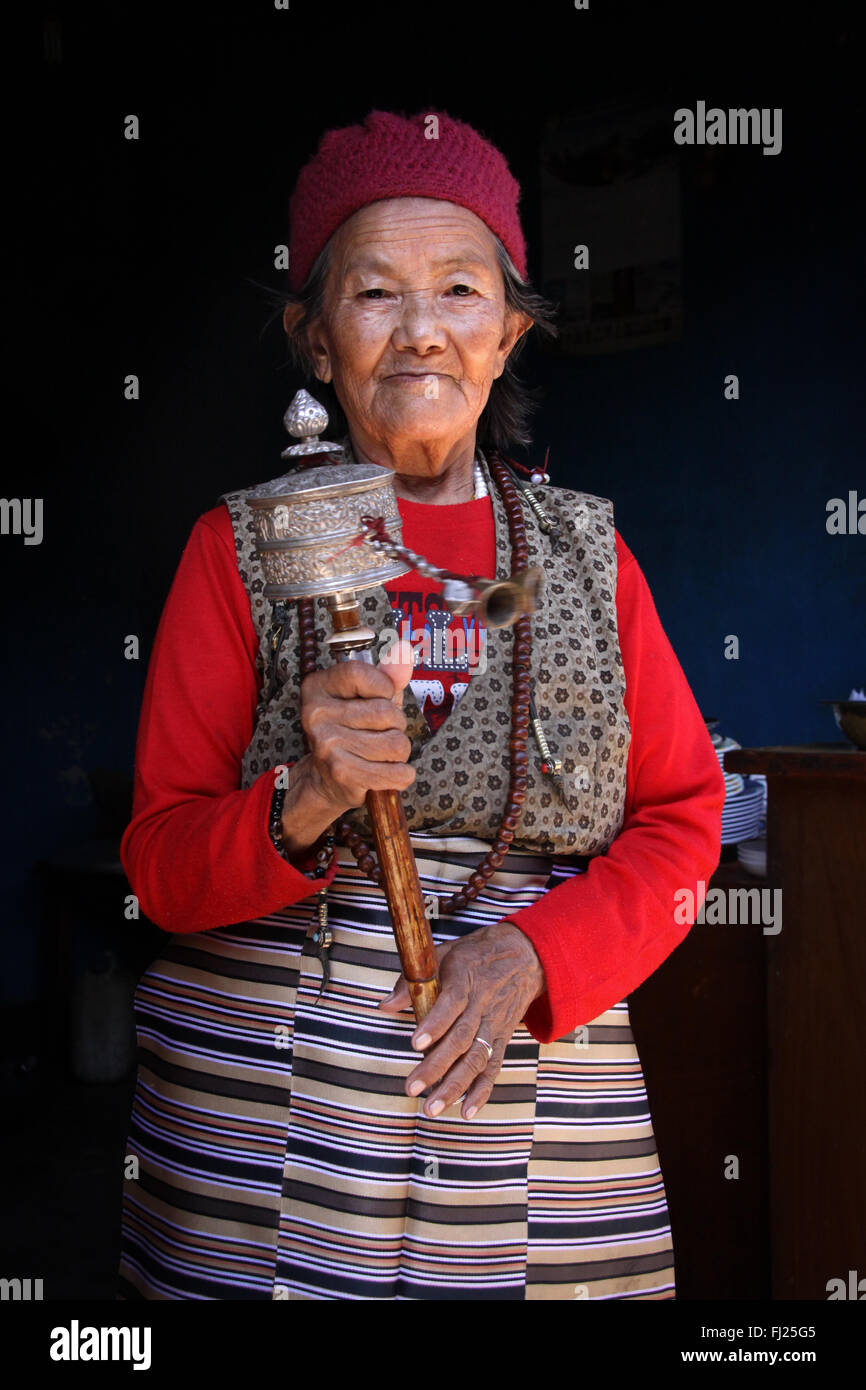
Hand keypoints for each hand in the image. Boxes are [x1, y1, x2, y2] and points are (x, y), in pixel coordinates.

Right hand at [280, 640, 415, 851]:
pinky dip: (401, 775)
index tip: (382, 698)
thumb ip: (388, 675)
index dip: (383, 687)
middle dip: (396, 726)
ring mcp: (328, 744)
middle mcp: (317, 714)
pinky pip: (396, 772)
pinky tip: (387, 773)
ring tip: (380, 754)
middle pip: (386, 712)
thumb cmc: (353, 732)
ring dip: (399, 752)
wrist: (327, 780)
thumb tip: (404, 649)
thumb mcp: (368, 697)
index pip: (359, 673)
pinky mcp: (342, 773)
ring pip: (396, 743)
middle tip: (379, 733)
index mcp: (318, 687)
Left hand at [378, 921, 545, 1119]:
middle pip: (461, 1040)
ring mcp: (494, 1025)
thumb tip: (385, 1005)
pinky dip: (482, 1091)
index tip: (416, 1043)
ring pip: (476, 1059)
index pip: (451, 1004)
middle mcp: (482, 1006)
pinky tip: (466, 1112)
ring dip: (456, 1086)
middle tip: (412, 1088)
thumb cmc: (475, 956)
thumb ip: (412, 980)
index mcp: (466, 981)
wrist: (523, 956)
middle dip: (437, 1066)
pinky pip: (493, 1067)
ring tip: (433, 1107)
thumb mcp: (444, 954)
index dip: (434, 1025)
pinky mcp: (502, 1038)